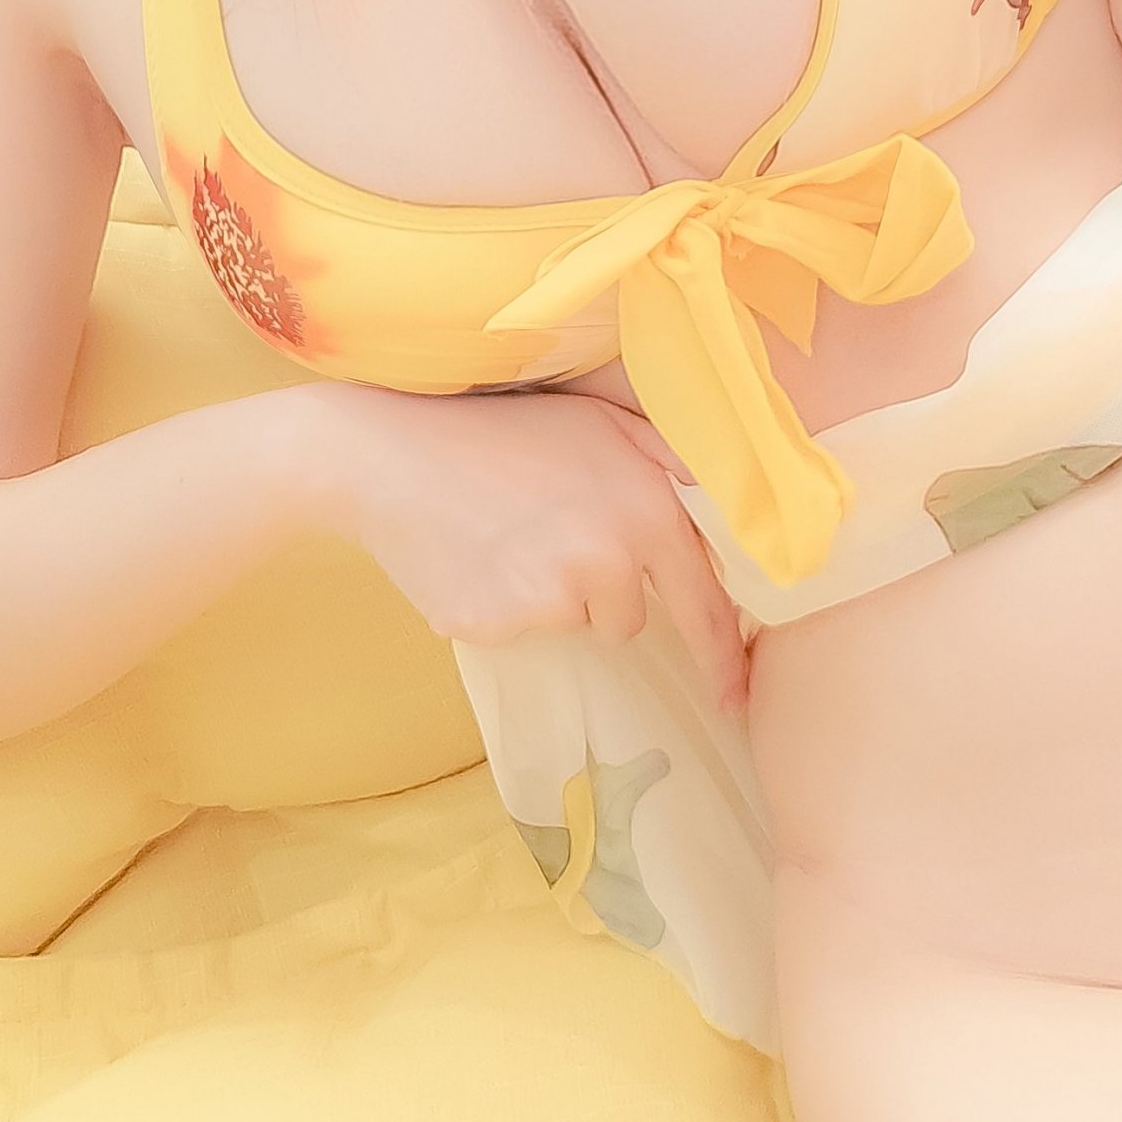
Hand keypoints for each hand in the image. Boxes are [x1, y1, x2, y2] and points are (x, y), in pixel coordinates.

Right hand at [292, 381, 753, 715]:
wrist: (386, 454)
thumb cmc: (496, 432)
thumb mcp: (593, 422)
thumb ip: (665, 460)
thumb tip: (719, 499)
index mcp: (645, 506)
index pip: (704, 600)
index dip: (722, 657)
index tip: (735, 698)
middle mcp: (610, 554)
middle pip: (632, 618)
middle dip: (604, 598)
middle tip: (552, 551)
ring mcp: (554, 594)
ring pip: (576, 624)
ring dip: (554, 597)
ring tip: (508, 538)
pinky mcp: (503, 623)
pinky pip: (523, 632)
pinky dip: (505, 606)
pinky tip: (475, 558)